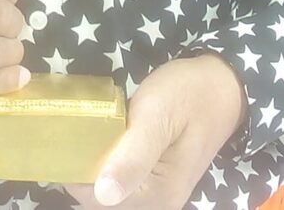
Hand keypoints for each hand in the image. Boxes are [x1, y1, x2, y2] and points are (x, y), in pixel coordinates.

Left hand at [65, 55, 246, 209]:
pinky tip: (102, 137)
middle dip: (82, 170)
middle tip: (72, 129)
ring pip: (109, 189)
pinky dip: (106, 163)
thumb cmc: (188, 95)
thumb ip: (133, 157)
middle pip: (101, 198)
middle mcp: (158, 203)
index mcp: (157, 195)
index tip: (62, 137)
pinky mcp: (156, 178)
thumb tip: (104, 195)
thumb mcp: (158, 117)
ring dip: (93, 165)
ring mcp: (158, 193)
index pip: (96, 199)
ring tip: (83, 130)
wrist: (221, 85)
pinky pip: (121, 179)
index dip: (74, 172)